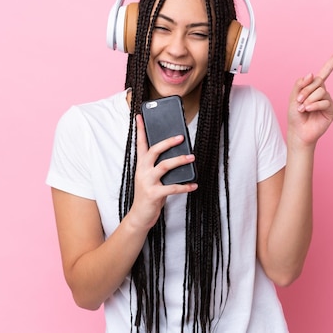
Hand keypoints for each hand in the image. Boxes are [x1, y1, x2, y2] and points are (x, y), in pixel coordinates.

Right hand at [127, 114, 197, 230]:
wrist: (139, 216)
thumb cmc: (148, 194)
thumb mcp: (150, 177)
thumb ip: (158, 166)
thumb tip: (177, 155)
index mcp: (141, 165)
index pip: (140, 144)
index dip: (140, 130)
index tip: (140, 116)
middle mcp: (142, 171)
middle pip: (154, 151)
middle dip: (168, 142)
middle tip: (181, 137)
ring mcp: (147, 182)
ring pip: (164, 166)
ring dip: (180, 161)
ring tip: (192, 158)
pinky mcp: (154, 194)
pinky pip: (172, 188)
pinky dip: (184, 186)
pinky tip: (194, 185)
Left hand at [288, 48, 332, 145]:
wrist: (298, 132)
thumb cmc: (295, 115)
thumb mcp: (293, 96)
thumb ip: (300, 84)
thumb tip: (311, 74)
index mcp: (314, 87)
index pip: (325, 72)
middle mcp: (323, 92)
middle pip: (318, 81)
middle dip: (306, 90)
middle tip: (299, 100)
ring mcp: (328, 101)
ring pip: (321, 91)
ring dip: (309, 99)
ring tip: (303, 108)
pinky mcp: (332, 110)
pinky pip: (325, 102)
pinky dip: (314, 105)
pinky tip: (308, 110)